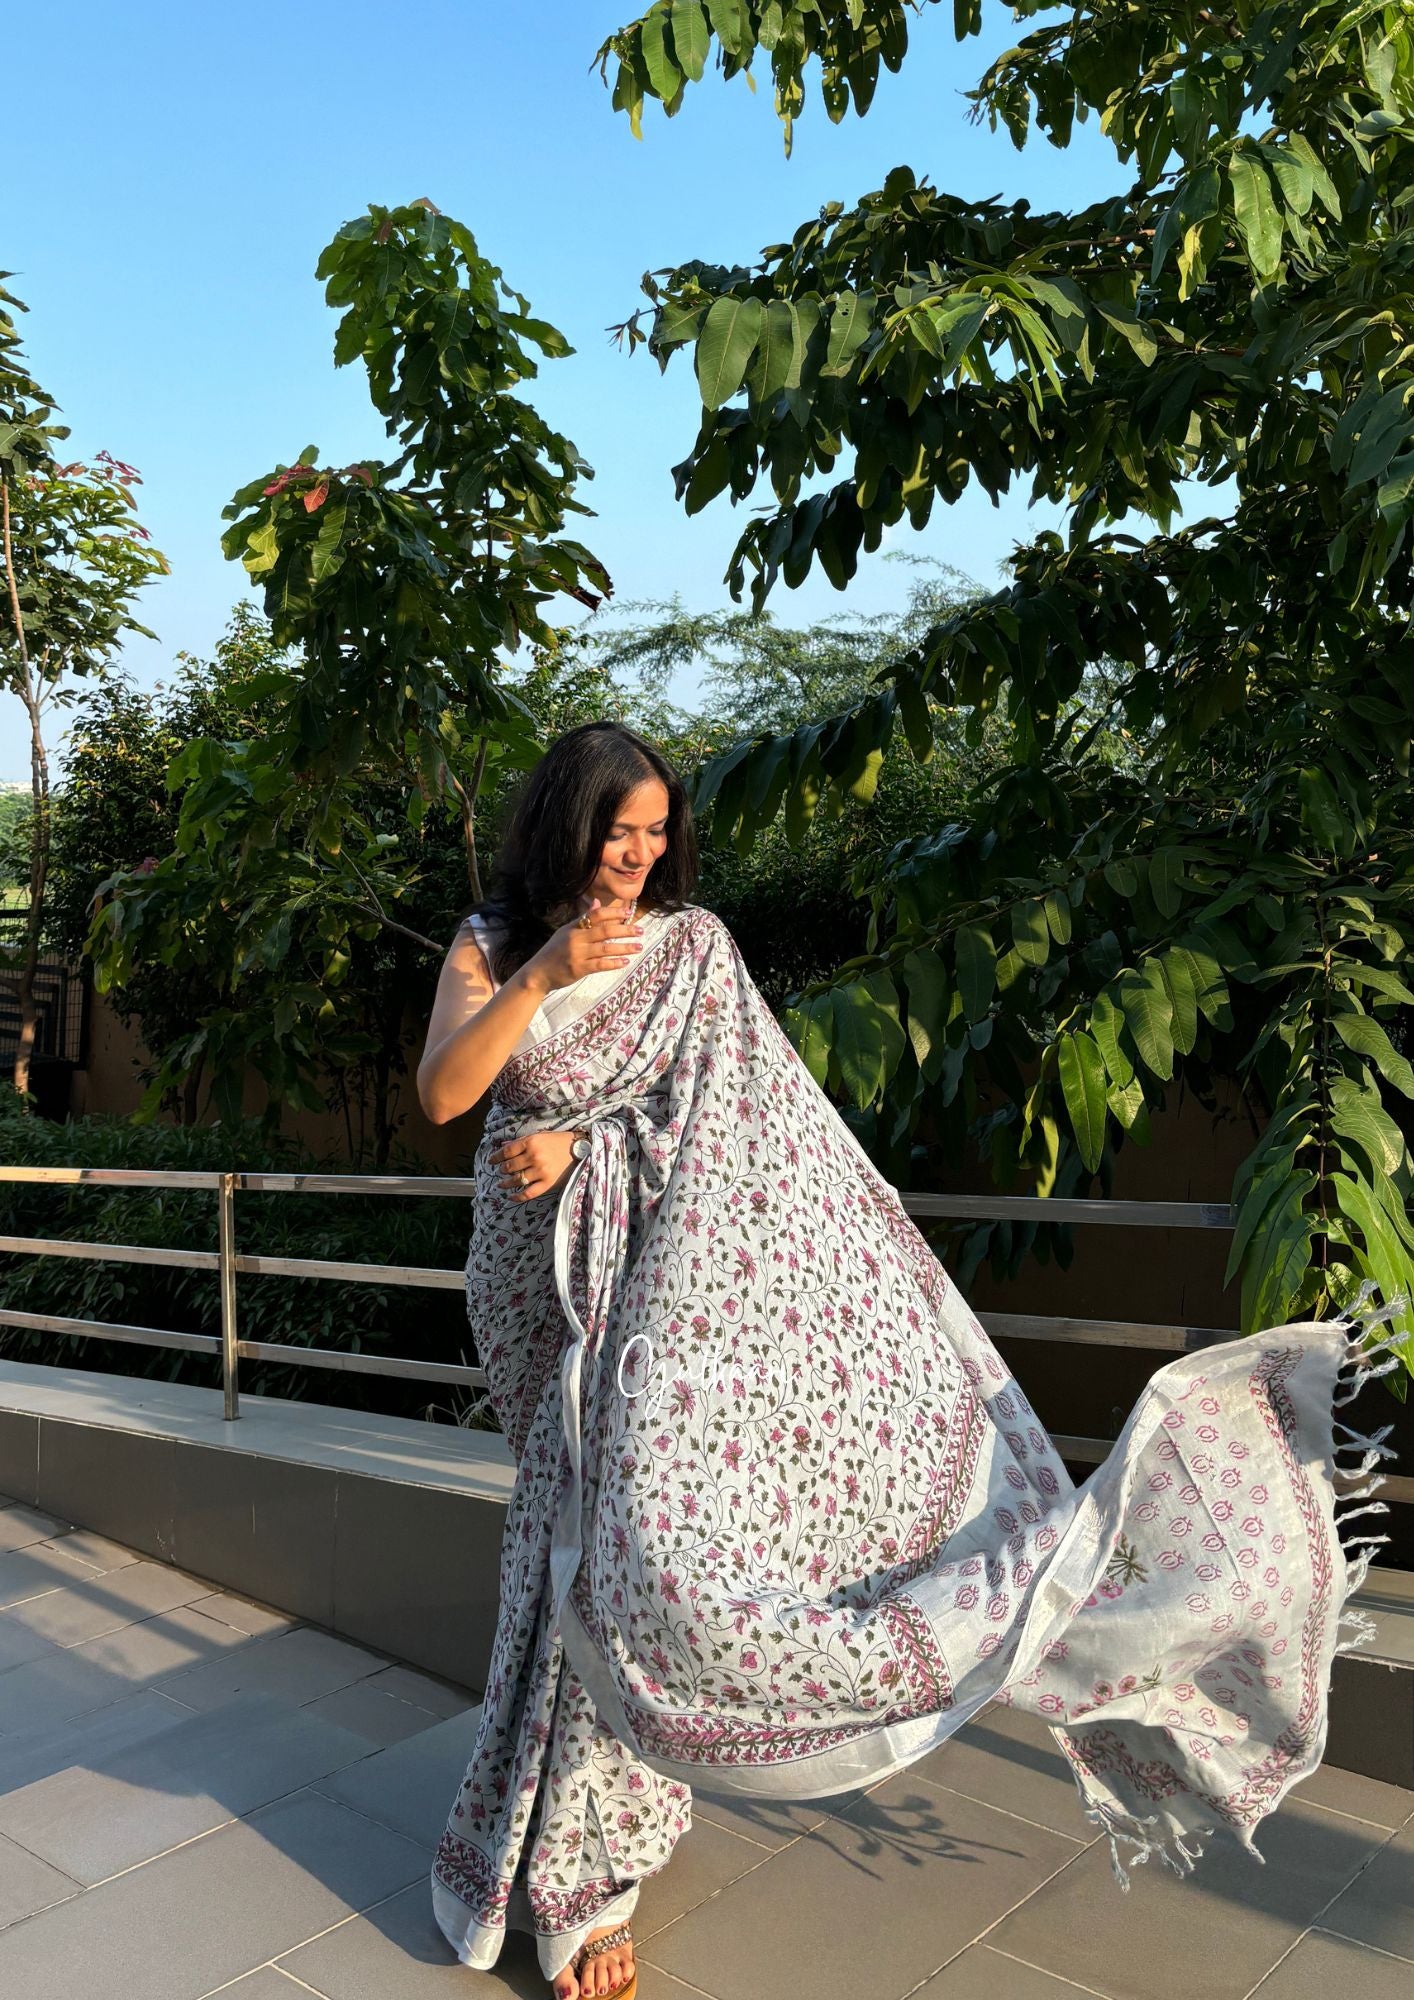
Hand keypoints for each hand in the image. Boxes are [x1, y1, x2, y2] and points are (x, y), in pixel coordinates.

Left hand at [490, 1129, 580, 1201]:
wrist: (581, 1150)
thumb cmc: (559, 1141)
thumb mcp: (540, 1136)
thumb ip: (521, 1142)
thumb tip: (503, 1146)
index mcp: (531, 1142)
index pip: (507, 1151)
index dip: (496, 1157)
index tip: (491, 1161)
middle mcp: (534, 1156)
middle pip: (510, 1166)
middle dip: (502, 1170)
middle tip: (501, 1171)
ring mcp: (541, 1171)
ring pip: (516, 1180)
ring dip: (506, 1183)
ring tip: (501, 1184)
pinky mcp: (547, 1183)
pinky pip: (528, 1193)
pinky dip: (517, 1197)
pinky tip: (511, 1197)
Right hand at [524, 898, 641, 994]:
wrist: (538, 973)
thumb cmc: (554, 952)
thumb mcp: (565, 932)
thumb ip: (582, 919)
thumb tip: (597, 903)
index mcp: (573, 927)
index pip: (596, 915)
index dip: (613, 913)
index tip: (628, 913)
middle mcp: (575, 938)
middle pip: (604, 931)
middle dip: (625, 930)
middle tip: (640, 931)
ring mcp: (577, 954)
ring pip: (605, 948)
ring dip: (624, 947)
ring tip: (638, 946)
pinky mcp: (578, 969)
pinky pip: (600, 965)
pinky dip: (614, 963)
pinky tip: (625, 961)